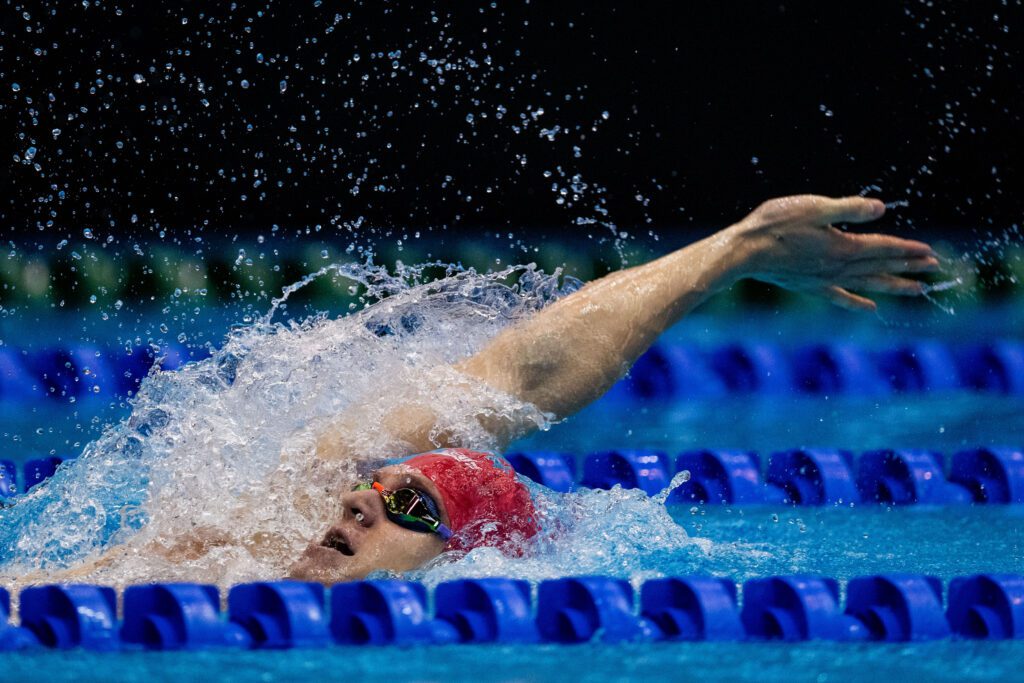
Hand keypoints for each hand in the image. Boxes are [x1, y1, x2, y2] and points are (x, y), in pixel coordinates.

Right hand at [729, 194, 939, 311]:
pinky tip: (871, 308)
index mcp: (843, 246)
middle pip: (881, 267)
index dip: (908, 249)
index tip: (931, 253)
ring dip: (894, 286)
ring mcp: (825, 279)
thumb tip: (881, 209)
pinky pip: (841, 297)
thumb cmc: (777, 224)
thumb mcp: (815, 207)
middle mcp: (839, 266)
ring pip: (867, 284)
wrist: (746, 251)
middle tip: (934, 270)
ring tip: (917, 290)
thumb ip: (850, 208)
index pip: (884, 247)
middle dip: (909, 268)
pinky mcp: (810, 286)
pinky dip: (858, 302)